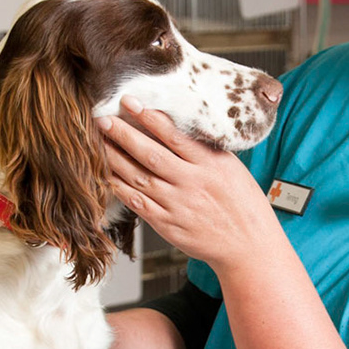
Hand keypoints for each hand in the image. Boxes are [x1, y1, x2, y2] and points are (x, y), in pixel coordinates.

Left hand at [98, 98, 280, 271]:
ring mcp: (178, 206)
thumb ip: (205, 150)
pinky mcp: (168, 225)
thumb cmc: (242, 204)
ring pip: (139, 178)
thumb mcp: (232, 169)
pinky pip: (139, 204)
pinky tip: (106, 176)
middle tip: (102, 119)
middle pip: (150, 154)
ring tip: (99, 142)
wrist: (249, 246)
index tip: (129, 102)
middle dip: (123, 135)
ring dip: (115, 159)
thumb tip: (175, 126)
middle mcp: (192, 184)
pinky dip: (121, 189)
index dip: (149, 117)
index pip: (174, 136)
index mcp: (211, 164)